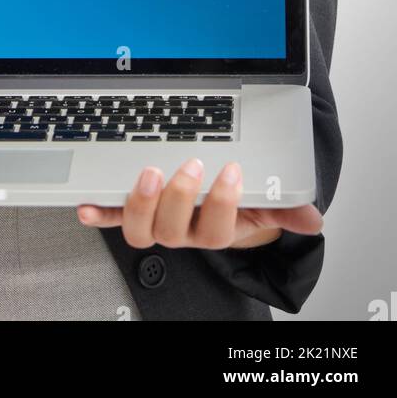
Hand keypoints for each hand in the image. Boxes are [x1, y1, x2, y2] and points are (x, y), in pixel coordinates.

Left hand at [77, 159, 322, 249]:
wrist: (220, 212)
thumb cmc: (237, 205)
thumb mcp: (264, 205)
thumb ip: (285, 209)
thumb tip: (311, 218)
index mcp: (214, 230)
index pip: (218, 229)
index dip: (223, 203)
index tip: (231, 170)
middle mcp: (181, 232)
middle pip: (173, 231)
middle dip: (180, 197)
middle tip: (190, 166)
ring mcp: (155, 222)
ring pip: (141, 229)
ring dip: (140, 203)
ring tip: (147, 173)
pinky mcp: (132, 211)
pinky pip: (110, 218)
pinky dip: (97, 213)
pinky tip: (84, 205)